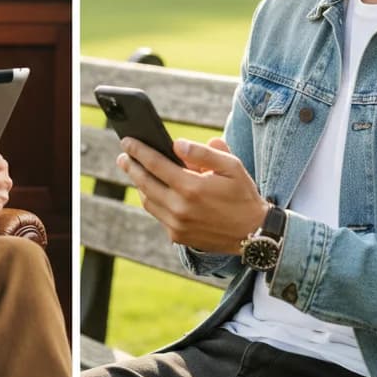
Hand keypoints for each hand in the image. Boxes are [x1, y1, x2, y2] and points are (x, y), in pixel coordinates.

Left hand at [117, 136, 267, 253]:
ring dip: (140, 185)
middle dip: (131, 166)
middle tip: (123, 156)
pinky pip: (158, 214)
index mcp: (192, 187)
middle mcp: (180, 207)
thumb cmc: (243, 195)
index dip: (139, 150)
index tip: (127, 141)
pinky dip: (153, 200)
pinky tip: (154, 190)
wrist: (253, 234)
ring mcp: (177, 225)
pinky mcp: (178, 236)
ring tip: (137, 171)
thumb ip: (203, 153)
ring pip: (148, 200)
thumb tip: (176, 144)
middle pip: (145, 182)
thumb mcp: (231, 167)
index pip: (155, 164)